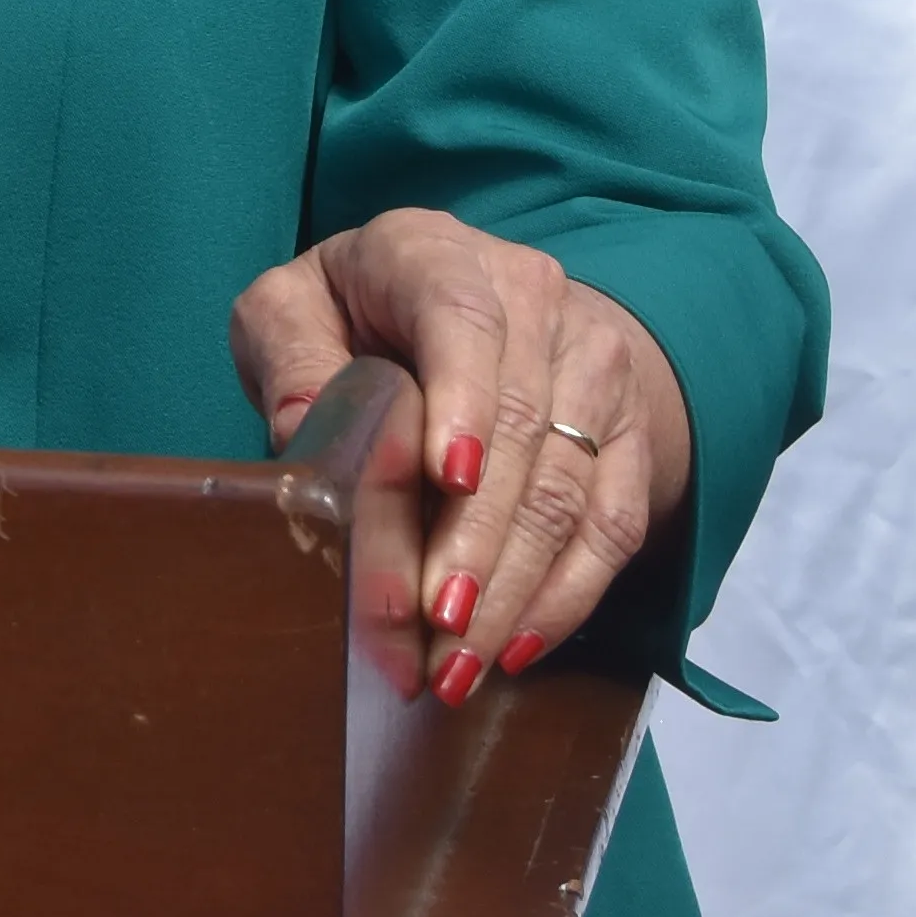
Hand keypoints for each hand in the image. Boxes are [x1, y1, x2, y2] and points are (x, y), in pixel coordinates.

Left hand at [232, 210, 695, 708]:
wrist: (467, 304)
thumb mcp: (291, 312)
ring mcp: (590, 363)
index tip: (449, 479)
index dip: (463, 400)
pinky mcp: (624, 428)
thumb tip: (305, 443)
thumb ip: (290, 359)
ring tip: (461, 662)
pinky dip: (568, 594)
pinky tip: (517, 647)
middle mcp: (531, 298)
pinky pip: (614, 522)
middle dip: (478, 536)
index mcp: (433, 254)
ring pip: (569, 487)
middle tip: (436, 622)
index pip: (463, 320)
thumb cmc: (353, 316)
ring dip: (517, 585)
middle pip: (522, 425)